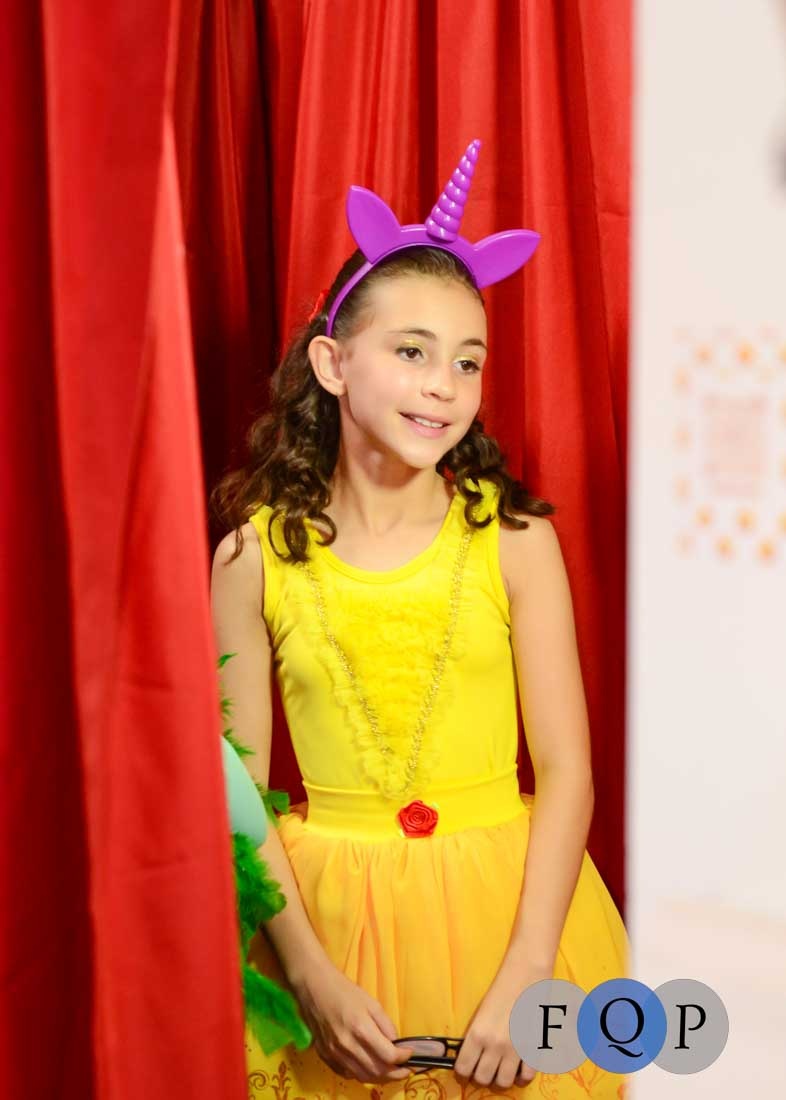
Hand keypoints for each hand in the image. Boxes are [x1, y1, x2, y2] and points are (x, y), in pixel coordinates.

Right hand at [290, 961, 414, 1083]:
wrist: (313, 987)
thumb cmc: (344, 990)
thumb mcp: (371, 1002)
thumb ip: (386, 1025)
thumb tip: (396, 1044)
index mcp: (361, 1028)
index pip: (388, 1055)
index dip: (403, 1058)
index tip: (410, 1054)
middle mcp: (347, 1045)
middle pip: (377, 1071)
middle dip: (395, 1074)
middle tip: (405, 1070)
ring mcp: (334, 1053)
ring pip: (362, 1077)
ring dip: (380, 1078)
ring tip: (391, 1073)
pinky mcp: (325, 1056)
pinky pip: (347, 1074)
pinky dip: (361, 1075)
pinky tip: (368, 1068)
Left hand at [453, 964, 547, 1088]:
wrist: (526, 972)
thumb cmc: (501, 986)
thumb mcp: (481, 1012)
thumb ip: (476, 1036)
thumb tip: (471, 1057)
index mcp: (477, 1033)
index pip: (463, 1069)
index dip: (464, 1071)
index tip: (467, 1067)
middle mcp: (495, 1045)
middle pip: (483, 1079)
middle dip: (482, 1075)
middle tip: (484, 1065)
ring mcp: (516, 1049)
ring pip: (504, 1082)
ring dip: (501, 1077)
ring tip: (501, 1067)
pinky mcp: (534, 1047)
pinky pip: (527, 1076)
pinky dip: (522, 1076)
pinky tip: (519, 1067)